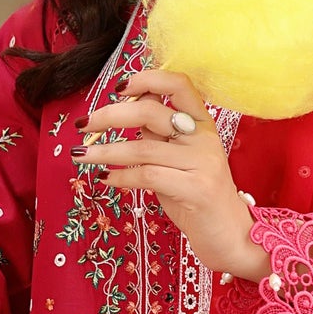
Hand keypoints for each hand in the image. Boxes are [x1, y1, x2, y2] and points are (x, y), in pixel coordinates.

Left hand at [78, 69, 267, 281]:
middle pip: (151, 112)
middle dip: (111, 116)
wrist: (231, 235)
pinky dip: (121, 177)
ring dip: (105, 151)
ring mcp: (203, 163)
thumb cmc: (197, 196)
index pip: (179, 84)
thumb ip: (158, 135)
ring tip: (81, 155)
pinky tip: (107, 179)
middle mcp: (205, 138)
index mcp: (202, 123)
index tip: (118, 88)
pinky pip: (148, 176)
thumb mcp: (178, 159)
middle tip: (84, 125)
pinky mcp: (197, 189)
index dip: (148, 79)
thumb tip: (124, 112)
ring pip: (143, 147)